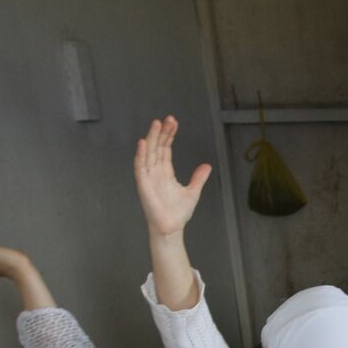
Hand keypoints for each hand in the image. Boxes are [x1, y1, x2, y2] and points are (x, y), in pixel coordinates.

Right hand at [134, 116, 211, 237]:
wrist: (172, 228)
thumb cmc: (178, 213)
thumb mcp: (193, 192)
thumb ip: (198, 178)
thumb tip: (207, 165)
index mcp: (165, 172)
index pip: (165, 149)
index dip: (169, 135)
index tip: (174, 122)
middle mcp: (155, 172)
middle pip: (157, 147)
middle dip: (162, 132)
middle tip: (168, 119)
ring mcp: (148, 177)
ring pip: (148, 153)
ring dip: (152, 138)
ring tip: (156, 124)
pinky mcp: (143, 185)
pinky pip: (140, 167)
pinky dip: (141, 155)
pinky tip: (143, 143)